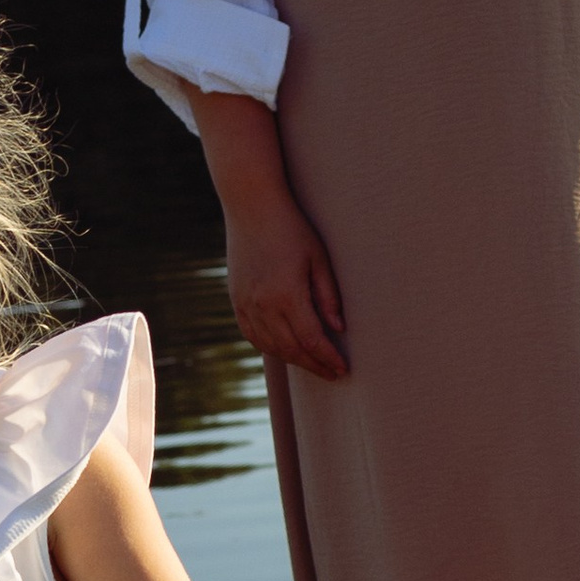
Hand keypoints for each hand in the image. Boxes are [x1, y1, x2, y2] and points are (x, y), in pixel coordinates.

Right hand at [223, 186, 348, 380]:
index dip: (328, 358)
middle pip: (291, 349)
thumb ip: (328, 296)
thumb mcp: (318, 258)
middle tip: (333, 373)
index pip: (311, 339)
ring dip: (294, 360)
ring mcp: (245, 304)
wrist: (251, 207)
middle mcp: (262, 304)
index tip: (343, 369)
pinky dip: (271, 348)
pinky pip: (253, 335)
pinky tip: (285, 351)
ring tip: (314, 364)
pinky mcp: (236, 300)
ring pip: (271, 347)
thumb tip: (338, 328)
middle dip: (314, 365)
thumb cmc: (291, 228)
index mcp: (286, 294)